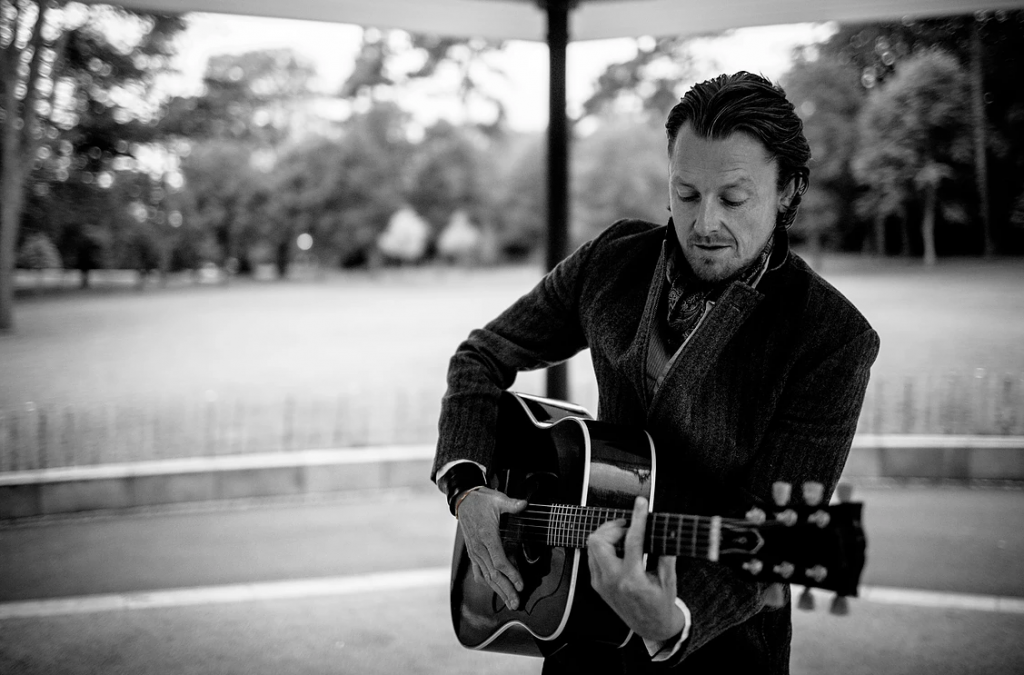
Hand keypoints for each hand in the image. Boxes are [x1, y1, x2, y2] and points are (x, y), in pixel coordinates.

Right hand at [457, 487, 527, 609]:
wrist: (464, 500)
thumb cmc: (481, 500)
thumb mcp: (498, 499)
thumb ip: (512, 504)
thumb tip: (523, 505)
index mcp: (487, 536)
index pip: (499, 561)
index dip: (511, 575)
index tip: (521, 585)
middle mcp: (479, 548)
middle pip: (494, 574)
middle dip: (506, 590)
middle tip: (516, 603)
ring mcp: (475, 552)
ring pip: (487, 576)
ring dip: (499, 590)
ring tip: (509, 602)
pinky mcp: (473, 553)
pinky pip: (479, 571)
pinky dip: (487, 582)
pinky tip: (493, 589)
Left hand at [587, 496, 684, 641]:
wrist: (650, 627)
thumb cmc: (660, 605)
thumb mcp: (669, 581)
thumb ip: (666, 556)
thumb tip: (666, 532)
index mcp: (632, 580)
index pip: (632, 541)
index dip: (637, 518)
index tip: (641, 504)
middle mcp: (612, 581)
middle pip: (598, 541)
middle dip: (612, 527)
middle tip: (628, 526)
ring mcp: (601, 583)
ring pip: (592, 547)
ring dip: (607, 536)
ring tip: (624, 536)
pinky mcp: (596, 584)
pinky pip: (593, 557)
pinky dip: (603, 547)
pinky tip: (618, 549)